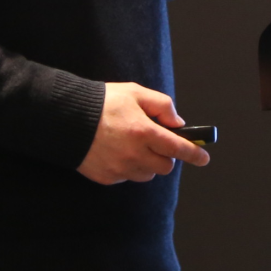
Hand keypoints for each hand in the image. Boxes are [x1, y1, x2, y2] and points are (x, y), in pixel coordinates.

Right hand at [79, 82, 209, 183]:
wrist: (66, 118)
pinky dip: (129, 168)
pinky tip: (117, 152)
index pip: (177, 148)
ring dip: (148, 163)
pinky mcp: (106, 178)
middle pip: (165, 167)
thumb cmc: (103, 102)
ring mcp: (120, 169)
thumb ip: (162, 105)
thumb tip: (178, 123)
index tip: (204, 158)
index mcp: (144, 132)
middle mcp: (134, 154)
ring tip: (133, 145)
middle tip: (156, 142)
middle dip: (166, 156)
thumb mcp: (135, 93)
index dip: (194, 154)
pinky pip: (127, 177)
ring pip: (147, 175)